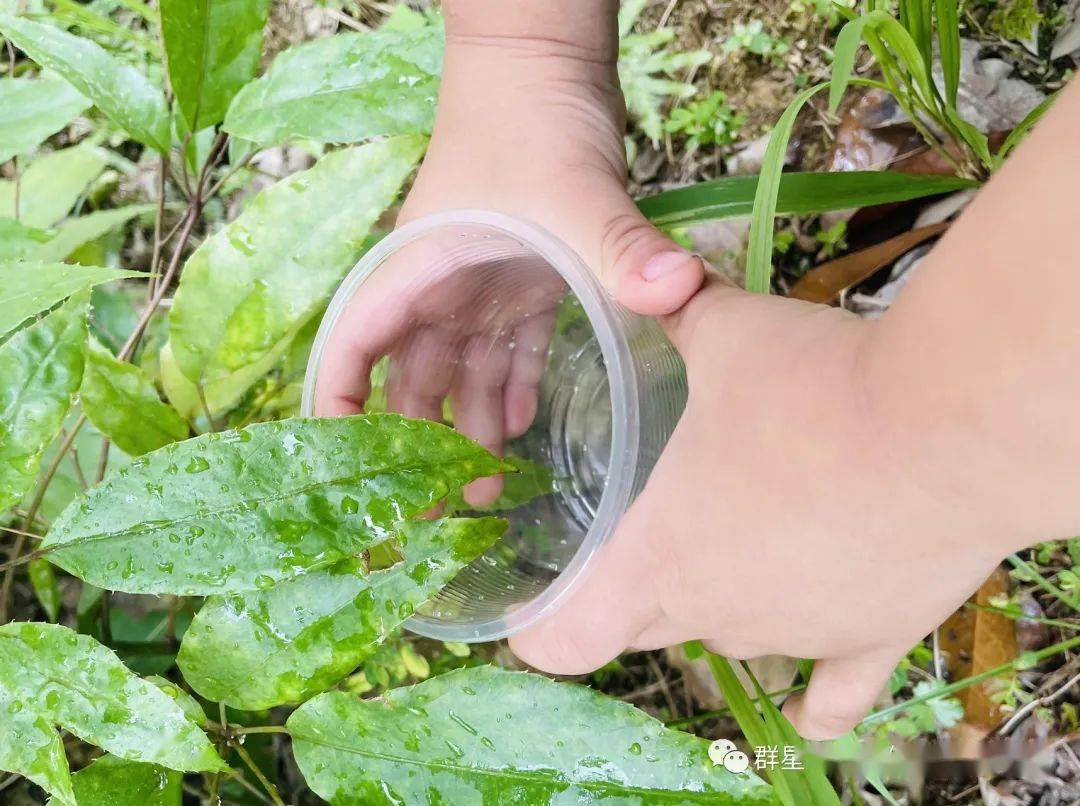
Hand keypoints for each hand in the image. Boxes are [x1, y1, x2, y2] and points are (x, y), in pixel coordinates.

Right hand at [314, 26, 706, 503]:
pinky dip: (514, 385)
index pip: (353, 345)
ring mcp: (480, 281)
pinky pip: (509, 346)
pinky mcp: (523, 274)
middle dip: (422, 441)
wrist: (546, 54)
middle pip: (413, 378)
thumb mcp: (570, 188)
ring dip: (474, 424)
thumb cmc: (529, 114)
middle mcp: (441, 284)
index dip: (339, 403)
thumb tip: (677, 292)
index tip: (350, 461)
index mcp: (420, 269)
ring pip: (463, 371)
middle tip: (450, 505)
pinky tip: (528, 423)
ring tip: (493, 485)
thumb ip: (617, 246)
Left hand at [509, 276, 1017, 739]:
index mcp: (660, 555)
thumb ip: (679, 315)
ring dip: (723, 603)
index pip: (565, 640)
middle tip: (643, 539)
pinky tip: (805, 711)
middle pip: (646, 629)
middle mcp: (717, 612)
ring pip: (733, 638)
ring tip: (742, 544)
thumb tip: (662, 280)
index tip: (533, 612)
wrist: (944, 425)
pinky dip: (815, 704)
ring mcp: (796, 635)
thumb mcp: (725, 336)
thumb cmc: (811, 387)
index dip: (539, 632)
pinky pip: (835, 696)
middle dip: (633, 594)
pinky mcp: (872, 638)